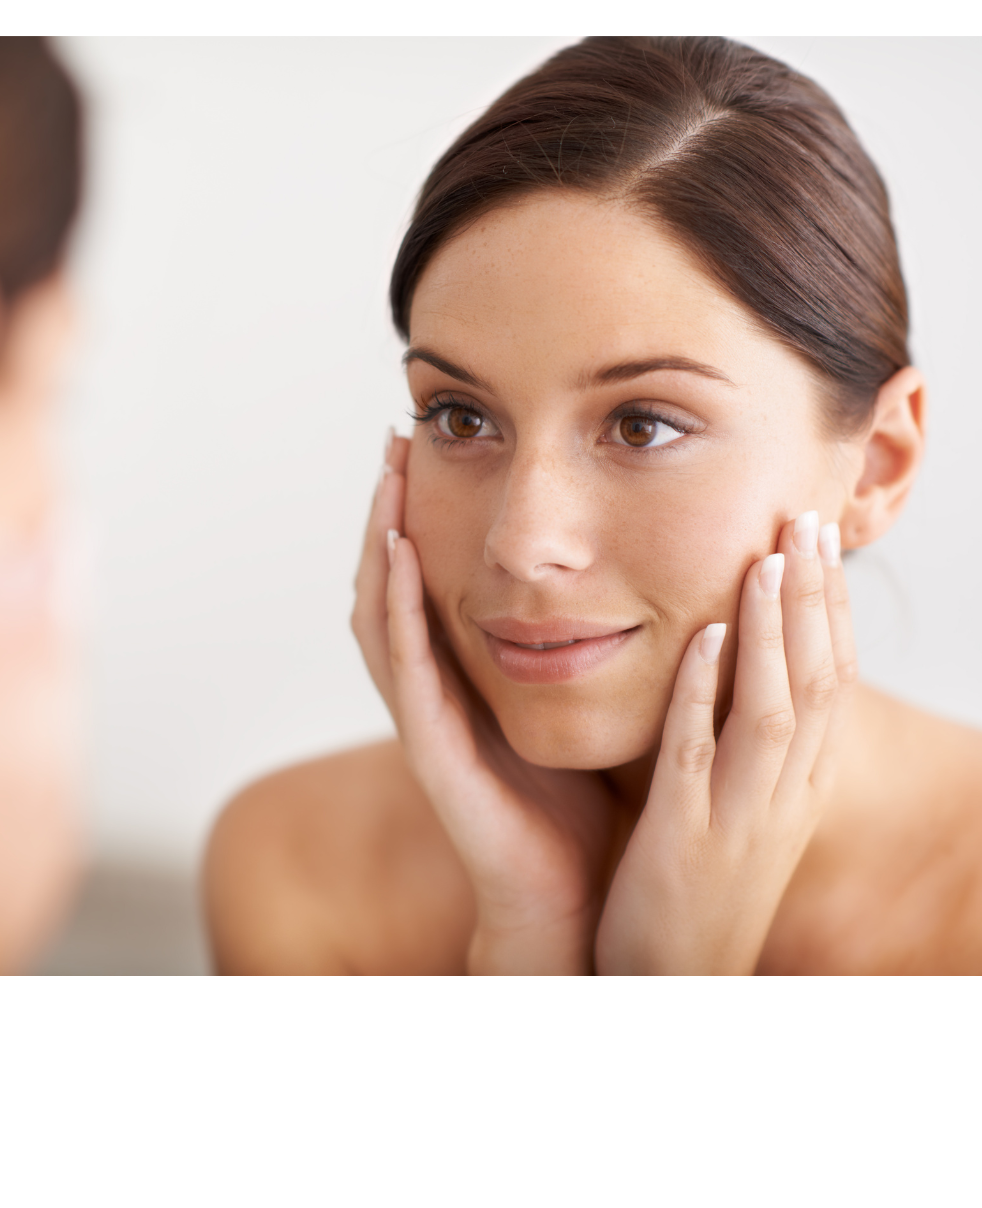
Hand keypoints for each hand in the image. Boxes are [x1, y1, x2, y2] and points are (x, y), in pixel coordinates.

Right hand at [351, 433, 617, 973]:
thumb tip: (623, 569)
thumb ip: (580, 640)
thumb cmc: (577, 798)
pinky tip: (402, 552)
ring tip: (389, 476)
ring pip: (380, 613)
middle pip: (389, 584)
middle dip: (387, 510)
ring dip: (380, 541)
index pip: (425, 580)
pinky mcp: (432, 748)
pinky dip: (398, 606)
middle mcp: (431, 689)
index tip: (433, 446)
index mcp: (462, 676)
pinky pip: (404, 666)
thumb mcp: (577, 700)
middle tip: (397, 440)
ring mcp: (424, 718)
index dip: (421, 515)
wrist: (568, 891)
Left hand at [595, 512, 855, 974]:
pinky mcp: (684, 839)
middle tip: (807, 520)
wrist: (674, 985)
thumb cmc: (700, 887)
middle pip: (818, 681)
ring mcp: (738, 817)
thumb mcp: (745, 810)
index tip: (819, 541)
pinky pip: (698, 752)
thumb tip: (741, 666)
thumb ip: (746, 743)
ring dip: (775, 630)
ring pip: (773, 708)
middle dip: (815, 599)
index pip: (832, 681)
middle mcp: (785, 796)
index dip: (830, 608)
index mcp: (800, 785)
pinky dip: (707, 690)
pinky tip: (707, 636)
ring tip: (768, 557)